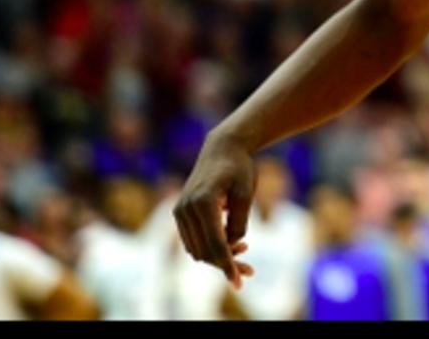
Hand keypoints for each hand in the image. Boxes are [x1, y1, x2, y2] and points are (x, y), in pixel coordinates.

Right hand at [172, 131, 257, 288]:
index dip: (227, 265)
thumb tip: (232, 246)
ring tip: (244, 251)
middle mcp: (186, 208)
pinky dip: (208, 246)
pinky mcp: (180, 212)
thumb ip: (239, 222)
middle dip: (224, 263)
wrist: (223, 147)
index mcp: (203, 201)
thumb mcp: (246, 194)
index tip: (238, 281)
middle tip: (249, 270)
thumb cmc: (240, 168)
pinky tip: (230, 241)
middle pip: (204, 250)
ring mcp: (179, 210)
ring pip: (196, 248)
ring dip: (217, 256)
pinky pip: (192, 240)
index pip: (214, 244)